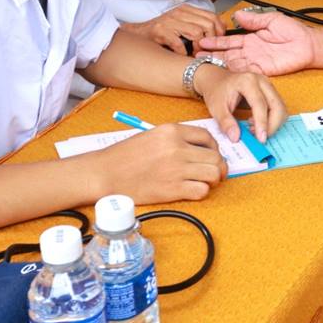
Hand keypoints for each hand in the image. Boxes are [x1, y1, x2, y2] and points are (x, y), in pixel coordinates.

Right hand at [94, 123, 226, 202]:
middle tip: (213, 172)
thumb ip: (175, 139)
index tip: (211, 155)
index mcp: (171, 131)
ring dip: (213, 179)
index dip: (213, 148)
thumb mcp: (151, 136)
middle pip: (215, 157)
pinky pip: (201, 191)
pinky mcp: (172, 189)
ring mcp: (176, 169)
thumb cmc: (124, 156)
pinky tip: (193, 190)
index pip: (207, 137)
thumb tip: (199, 149)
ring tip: (205, 182)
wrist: (104, 173)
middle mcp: (177, 148)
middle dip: (218, 165)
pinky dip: (201, 192)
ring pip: (213, 173)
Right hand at [130, 4, 224, 53]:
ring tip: (195, 54)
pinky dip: (182, 52)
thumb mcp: (183, 24)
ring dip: (198, 47)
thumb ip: (199, 25)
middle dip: (211, 40)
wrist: (138, 34)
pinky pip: (179, 43)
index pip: (212, 16)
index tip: (218, 41)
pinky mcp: (160, 31)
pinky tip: (181, 55)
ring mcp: (170, 21)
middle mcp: (180, 13)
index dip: (219, 30)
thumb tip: (220, 33)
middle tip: (206, 50)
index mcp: (187, 10)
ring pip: (197, 32)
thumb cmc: (162, 32)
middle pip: (208, 24)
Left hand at [193, 64, 285, 142]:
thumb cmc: (216, 91)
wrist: (217, 79)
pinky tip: (256, 123)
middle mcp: (262, 81)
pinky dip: (272, 120)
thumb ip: (225, 123)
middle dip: (272, 126)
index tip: (260, 139)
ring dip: (273, 124)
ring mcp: (268, 85)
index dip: (262, 123)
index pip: (260, 104)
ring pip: (281, 108)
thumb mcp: (216, 108)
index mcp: (247, 81)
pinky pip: (278, 108)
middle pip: (277, 106)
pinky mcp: (271, 91)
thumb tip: (236, 138)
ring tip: (254, 130)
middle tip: (259, 139)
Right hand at [197, 10, 319, 76]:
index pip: (229, 41)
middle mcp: (250, 52)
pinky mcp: (263, 71)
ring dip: (219, 65)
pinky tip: (223, 73)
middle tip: (196, 56)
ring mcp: (255, 62)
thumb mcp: (271, 20)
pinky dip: (234, 73)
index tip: (202, 41)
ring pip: (233, 64)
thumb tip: (237, 15)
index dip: (216, 42)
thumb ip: (254, 19)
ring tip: (204, 65)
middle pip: (227, 54)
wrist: (309, 45)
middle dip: (212, 55)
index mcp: (251, 39)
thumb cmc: (294, 32)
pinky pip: (246, 72)